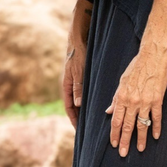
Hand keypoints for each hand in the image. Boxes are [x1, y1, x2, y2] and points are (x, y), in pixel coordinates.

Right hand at [61, 0, 91, 128]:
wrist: (78, 35)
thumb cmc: (78, 52)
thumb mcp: (79, 70)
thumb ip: (78, 87)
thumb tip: (79, 105)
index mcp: (67, 85)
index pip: (69, 107)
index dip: (74, 120)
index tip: (80, 131)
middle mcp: (71, 84)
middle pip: (75, 106)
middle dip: (80, 118)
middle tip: (88, 131)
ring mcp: (77, 79)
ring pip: (81, 99)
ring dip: (86, 109)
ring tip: (94, 121)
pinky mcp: (83, 74)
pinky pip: (86, 91)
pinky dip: (90, 98)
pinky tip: (99, 102)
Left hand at [105, 44, 166, 155]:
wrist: (153, 56)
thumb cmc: (136, 66)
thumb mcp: (122, 81)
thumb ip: (116, 98)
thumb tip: (108, 111)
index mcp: (122, 96)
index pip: (116, 120)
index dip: (114, 133)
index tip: (114, 143)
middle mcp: (132, 101)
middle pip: (127, 125)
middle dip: (125, 141)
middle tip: (123, 153)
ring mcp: (145, 101)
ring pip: (141, 124)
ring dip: (141, 139)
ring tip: (140, 149)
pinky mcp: (157, 99)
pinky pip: (156, 117)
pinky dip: (156, 127)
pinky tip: (156, 136)